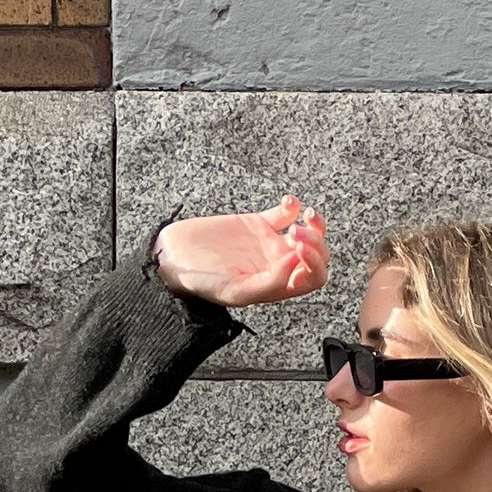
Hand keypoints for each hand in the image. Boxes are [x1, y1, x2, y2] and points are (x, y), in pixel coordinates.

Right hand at [154, 195, 327, 307]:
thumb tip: (298, 262)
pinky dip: (294, 205)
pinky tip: (288, 201)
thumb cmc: (202, 281)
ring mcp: (269, 244)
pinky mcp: (257, 223)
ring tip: (304, 215)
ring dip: (314, 224)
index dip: (314, 264)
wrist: (175, 257)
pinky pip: (286, 213)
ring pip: (308, 233)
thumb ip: (271, 282)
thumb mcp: (237, 290)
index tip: (296, 249)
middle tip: (296, 232)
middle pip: (317, 256)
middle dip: (316, 243)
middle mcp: (278, 266)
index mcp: (277, 287)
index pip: (313, 278)